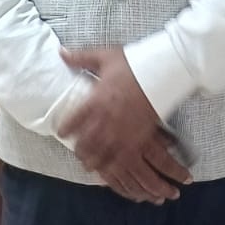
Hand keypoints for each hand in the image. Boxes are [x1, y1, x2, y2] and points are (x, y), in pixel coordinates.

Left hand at [60, 45, 191, 203]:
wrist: (162, 72)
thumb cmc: (134, 63)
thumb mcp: (104, 57)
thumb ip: (81, 58)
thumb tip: (61, 53)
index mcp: (95, 98)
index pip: (73, 119)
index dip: (65, 128)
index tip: (61, 132)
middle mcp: (105, 118)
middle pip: (85, 141)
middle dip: (79, 148)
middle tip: (76, 151)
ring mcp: (121, 130)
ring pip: (100, 154)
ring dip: (92, 160)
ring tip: (88, 164)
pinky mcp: (137, 138)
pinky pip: (121, 158)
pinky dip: (112, 166)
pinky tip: (108, 170)